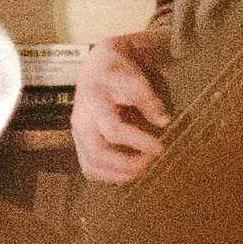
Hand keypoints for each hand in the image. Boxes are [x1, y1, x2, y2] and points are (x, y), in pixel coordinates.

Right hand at [73, 31, 172, 184]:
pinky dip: (109, 176)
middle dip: (126, 165)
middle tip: (150, 162)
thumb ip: (149, 100)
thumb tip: (163, 121)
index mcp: (93, 103)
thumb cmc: (116, 71)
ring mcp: (79, 135)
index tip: (159, 146)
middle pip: (97, 154)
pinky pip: (91, 168)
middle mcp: (81, 122)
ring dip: (118, 175)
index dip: (137, 141)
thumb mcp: (134, 78)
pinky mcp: (82, 143)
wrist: (98, 68)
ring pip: (91, 166)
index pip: (113, 129)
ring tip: (142, 170)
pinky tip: (128, 172)